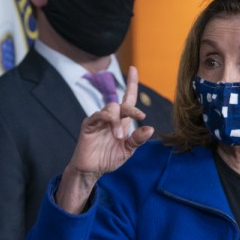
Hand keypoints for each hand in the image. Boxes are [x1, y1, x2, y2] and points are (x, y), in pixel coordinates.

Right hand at [56, 66, 153, 212]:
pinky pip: (98, 115)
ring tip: (119, 136)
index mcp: (122, 121)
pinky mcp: (89, 125)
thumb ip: (138, 139)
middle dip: (133, 108)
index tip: (134, 68)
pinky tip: (112, 130)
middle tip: (140, 116)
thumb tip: (151, 128)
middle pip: (122, 103)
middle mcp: (111, 117)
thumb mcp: (128, 150)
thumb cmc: (109, 158)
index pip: (128, 98)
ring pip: (111, 108)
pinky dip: (107, 120)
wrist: (92, 170)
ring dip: (118, 121)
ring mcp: (99, 120)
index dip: (131, 84)